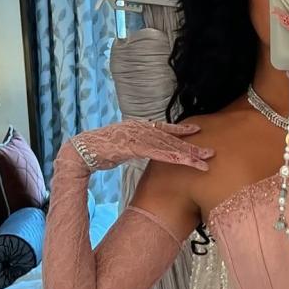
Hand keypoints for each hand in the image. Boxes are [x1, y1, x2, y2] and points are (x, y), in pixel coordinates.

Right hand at [63, 118, 215, 172]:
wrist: (78, 152)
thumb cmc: (98, 152)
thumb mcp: (122, 148)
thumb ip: (135, 147)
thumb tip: (145, 151)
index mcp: (137, 127)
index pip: (162, 128)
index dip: (180, 130)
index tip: (197, 130)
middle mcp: (138, 128)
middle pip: (170, 137)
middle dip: (191, 145)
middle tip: (211, 152)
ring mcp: (135, 136)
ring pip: (167, 145)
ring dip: (186, 153)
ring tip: (204, 161)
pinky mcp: (130, 146)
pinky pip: (155, 152)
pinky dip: (170, 155)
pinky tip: (184, 160)